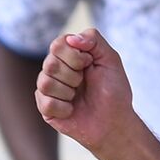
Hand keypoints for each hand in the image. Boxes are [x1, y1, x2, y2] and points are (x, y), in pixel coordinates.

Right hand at [35, 29, 135, 152]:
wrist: (114, 120)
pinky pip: (46, 102)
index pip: (58, 44)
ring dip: (69, 91)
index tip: (90, 64)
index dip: (75, 56)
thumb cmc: (113, 90)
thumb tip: (71, 38)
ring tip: (78, 96)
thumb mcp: (110, 60)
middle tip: (85, 83)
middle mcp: (55, 69)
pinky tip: (72, 110)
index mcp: (69, 55)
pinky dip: (65, 107)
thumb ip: (94, 40)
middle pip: (50, 63)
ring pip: (45, 82)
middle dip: (75, 75)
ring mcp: (48, 88)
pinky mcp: (45, 107)